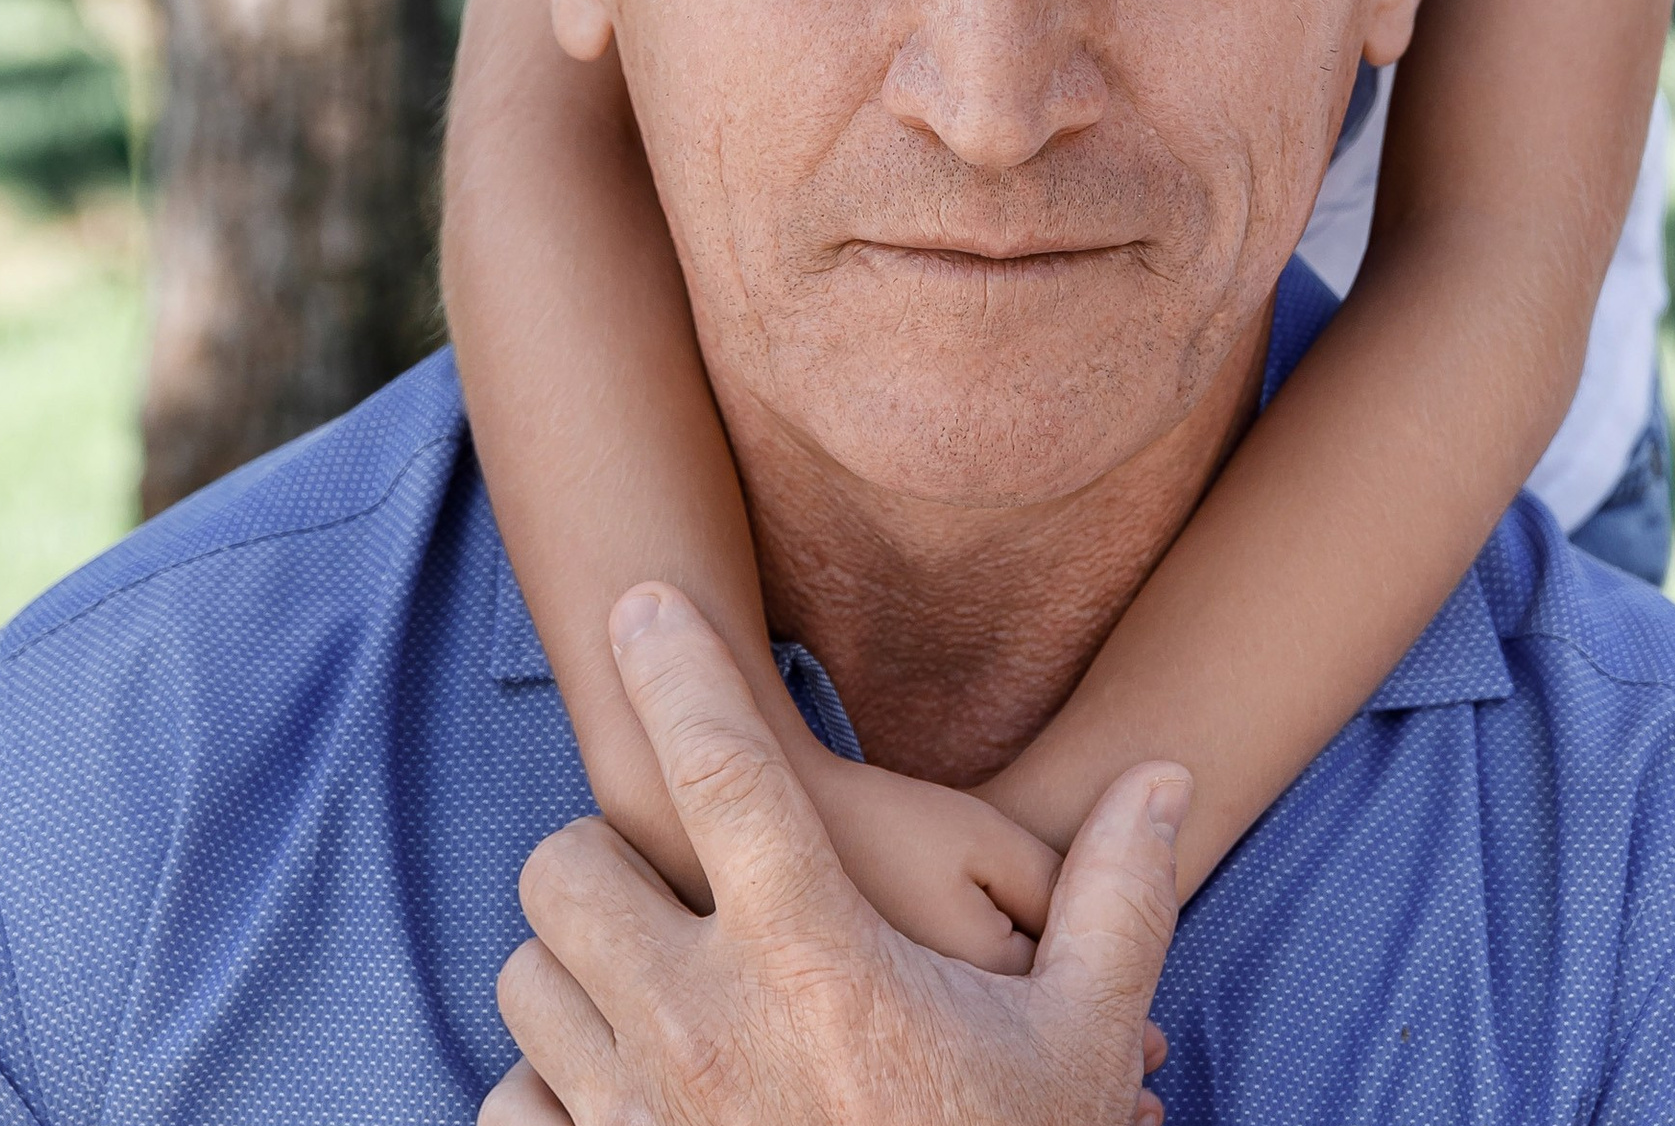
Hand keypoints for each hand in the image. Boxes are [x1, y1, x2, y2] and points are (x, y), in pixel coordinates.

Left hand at [487, 583, 1187, 1125]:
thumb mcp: (1079, 1038)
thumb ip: (1116, 897)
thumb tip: (1166, 777)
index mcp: (811, 958)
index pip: (718, 767)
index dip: (676, 668)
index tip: (639, 601)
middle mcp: (698, 1027)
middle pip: (567, 867)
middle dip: (606, 857)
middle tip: (669, 886)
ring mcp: (629, 1122)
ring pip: (525, 975)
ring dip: (575, 965)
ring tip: (652, 980)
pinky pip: (508, 1102)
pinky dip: (549, 1085)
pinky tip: (619, 1088)